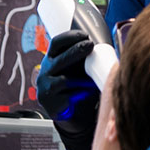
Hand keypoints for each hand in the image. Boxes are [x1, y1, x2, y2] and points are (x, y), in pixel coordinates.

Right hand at [36, 29, 99, 149]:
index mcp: (52, 59)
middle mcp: (45, 72)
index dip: (69, 37)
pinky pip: (68, 98)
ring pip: (64, 81)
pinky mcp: (52, 104)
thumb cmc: (79, 85)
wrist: (74, 114)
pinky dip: (80, 95)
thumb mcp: (79, 68)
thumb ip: (86, 58)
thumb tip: (104, 47)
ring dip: (81, 77)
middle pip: (59, 59)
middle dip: (76, 51)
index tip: (85, 35)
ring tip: (92, 76)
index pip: (56, 43)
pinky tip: (87, 93)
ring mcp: (46, 89)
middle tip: (90, 46)